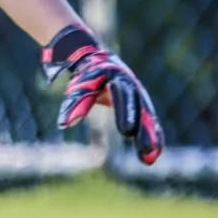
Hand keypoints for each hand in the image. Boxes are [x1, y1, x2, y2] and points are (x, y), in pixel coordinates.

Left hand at [41, 25, 164, 164]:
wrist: (97, 60)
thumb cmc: (86, 75)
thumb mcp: (80, 86)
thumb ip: (75, 104)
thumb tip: (64, 125)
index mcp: (118, 79)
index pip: (123, 98)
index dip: (125, 114)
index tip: (127, 132)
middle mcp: (133, 87)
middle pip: (140, 110)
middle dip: (144, 130)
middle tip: (145, 149)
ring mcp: (139, 96)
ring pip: (147, 118)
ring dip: (151, 137)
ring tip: (151, 158)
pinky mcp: (140, 105)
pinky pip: (148, 122)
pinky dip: (152, 136)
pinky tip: (153, 154)